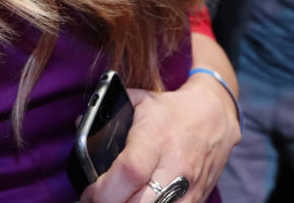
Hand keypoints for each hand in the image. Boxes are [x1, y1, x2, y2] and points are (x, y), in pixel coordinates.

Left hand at [80, 76, 239, 202]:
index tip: (88, 193)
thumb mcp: (140, 101)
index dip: (103, 190)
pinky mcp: (196, 199)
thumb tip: (79, 124)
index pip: (129, 171)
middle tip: (97, 201)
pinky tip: (138, 201)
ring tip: (117, 199)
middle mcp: (174, 166)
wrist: (215, 118)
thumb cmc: (172, 111)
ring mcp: (188, 187)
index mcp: (155, 138)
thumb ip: (108, 112)